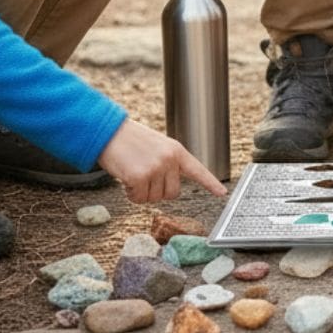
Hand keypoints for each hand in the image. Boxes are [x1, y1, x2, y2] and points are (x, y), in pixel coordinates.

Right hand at [98, 119, 227, 202]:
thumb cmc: (131, 141)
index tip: (222, 193)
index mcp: (176, 150)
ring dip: (141, 192)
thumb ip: (169, 164)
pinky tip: (126, 178)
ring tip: (133, 172)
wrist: (109, 132)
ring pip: (154, 198)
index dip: (210, 183)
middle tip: (144, 176)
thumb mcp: (157, 147)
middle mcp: (169, 159)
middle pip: (172, 194)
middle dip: (157, 191)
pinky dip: (130, 194)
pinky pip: (138, 199)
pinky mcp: (140, 177)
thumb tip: (171, 189)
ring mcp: (156, 168)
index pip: (197, 169)